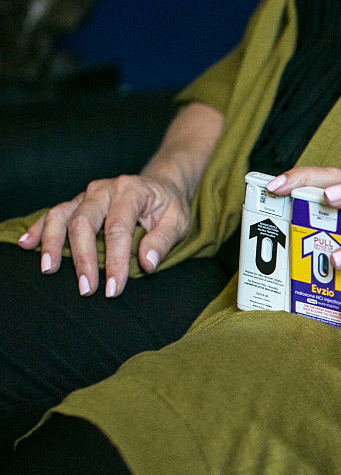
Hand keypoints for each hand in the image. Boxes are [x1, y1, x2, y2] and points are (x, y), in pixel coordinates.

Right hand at [17, 174, 190, 296]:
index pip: (118, 228)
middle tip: (85, 288)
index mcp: (131, 191)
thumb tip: (147, 263)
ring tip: (48, 269)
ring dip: (53, 243)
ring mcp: (88, 194)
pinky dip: (40, 228)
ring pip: (63, 215)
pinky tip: (28, 245)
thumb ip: (163, 241)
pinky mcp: (78, 202)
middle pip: (85, 221)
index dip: (115, 260)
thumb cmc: (168, 207)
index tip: (113, 288)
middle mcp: (105, 190)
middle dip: (83, 257)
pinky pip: (54, 213)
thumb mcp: (178, 221)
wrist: (160, 186)